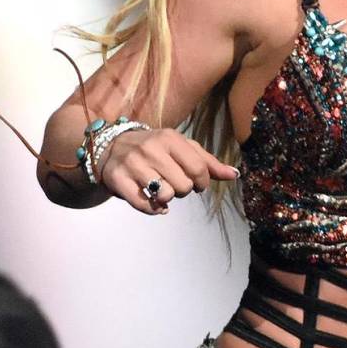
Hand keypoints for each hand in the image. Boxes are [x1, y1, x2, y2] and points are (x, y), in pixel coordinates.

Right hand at [99, 128, 238, 214]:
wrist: (112, 146)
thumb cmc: (155, 149)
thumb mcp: (182, 149)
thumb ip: (208, 162)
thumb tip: (235, 175)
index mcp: (170, 138)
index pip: (199, 169)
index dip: (202, 183)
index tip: (197, 183)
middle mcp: (151, 149)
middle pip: (184, 185)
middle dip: (184, 190)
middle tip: (175, 184)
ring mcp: (133, 164)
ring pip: (165, 195)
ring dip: (168, 199)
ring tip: (163, 190)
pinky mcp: (117, 179)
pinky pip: (143, 205)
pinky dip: (153, 209)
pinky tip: (154, 202)